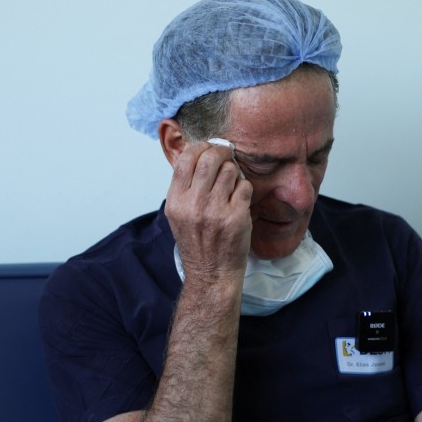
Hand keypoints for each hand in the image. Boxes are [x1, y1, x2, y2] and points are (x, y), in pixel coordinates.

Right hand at [165, 141, 252, 284]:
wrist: (212, 274)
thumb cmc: (197, 243)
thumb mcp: (178, 215)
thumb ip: (185, 187)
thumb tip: (198, 155)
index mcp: (176, 201)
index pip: (186, 159)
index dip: (200, 147)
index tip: (209, 148)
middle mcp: (193, 204)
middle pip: (209, 158)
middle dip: (221, 152)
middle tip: (226, 156)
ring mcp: (216, 210)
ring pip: (230, 170)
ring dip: (233, 173)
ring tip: (231, 185)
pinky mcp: (236, 217)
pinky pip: (244, 186)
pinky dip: (244, 190)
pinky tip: (239, 201)